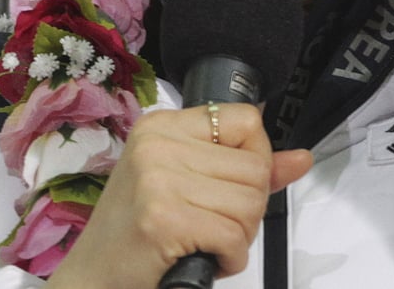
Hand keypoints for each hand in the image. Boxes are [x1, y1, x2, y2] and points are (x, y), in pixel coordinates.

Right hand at [46, 104, 312, 287]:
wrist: (90, 280)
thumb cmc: (139, 234)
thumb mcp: (188, 186)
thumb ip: (246, 168)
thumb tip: (303, 158)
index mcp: (163, 125)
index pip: (247, 121)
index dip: (255, 159)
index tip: (230, 186)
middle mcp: (158, 144)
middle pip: (255, 166)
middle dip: (248, 209)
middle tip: (213, 226)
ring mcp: (158, 179)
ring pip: (250, 202)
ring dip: (240, 237)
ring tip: (206, 243)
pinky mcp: (163, 218)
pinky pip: (234, 235)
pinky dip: (230, 258)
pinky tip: (206, 260)